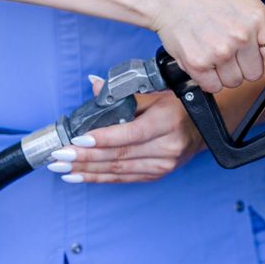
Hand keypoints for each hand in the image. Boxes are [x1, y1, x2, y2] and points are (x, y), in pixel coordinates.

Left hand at [46, 77, 203, 183]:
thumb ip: (125, 94)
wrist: (205, 128)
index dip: (102, 139)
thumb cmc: (180, 107)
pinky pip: (124, 178)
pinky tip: (79, 176)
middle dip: (85, 157)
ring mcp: (163, 164)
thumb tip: (95, 85)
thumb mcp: (157, 94)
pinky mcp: (157, 174)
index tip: (77, 139)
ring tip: (62, 167)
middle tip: (59, 156)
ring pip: (119, 170)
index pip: (130, 134)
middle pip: (119, 155)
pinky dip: (99, 177)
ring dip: (87, 170)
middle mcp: (167, 147)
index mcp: (168, 123)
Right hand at [151, 0, 264, 110]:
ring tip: (212, 48)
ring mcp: (221, 51)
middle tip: (227, 46)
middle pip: (254, 75)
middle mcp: (242, 36)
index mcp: (259, 19)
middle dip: (242, 65)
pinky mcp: (199, 64)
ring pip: (233, 82)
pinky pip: (213, 86)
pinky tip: (202, 56)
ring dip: (224, 72)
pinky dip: (207, 77)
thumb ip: (260, 17)